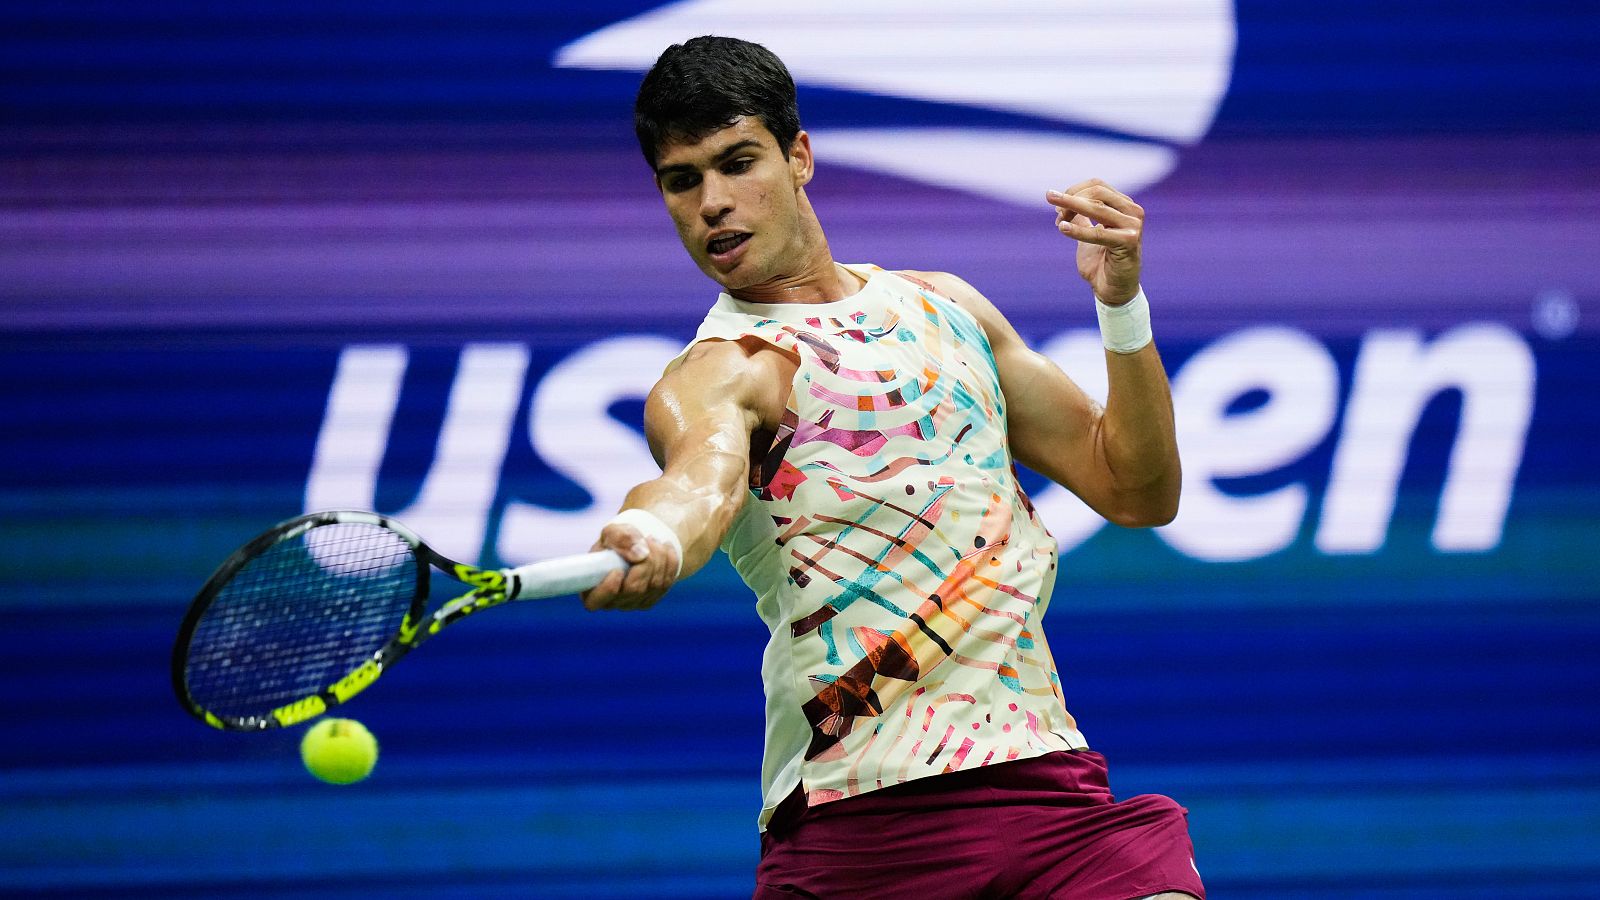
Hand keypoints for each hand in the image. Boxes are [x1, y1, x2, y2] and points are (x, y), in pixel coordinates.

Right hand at [579, 521, 679, 610]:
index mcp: (591, 588)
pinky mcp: (651, 598)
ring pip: (654, 585)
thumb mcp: (613, 531)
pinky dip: (670, 562)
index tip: (617, 570)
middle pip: (634, 589)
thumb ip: (620, 538)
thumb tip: (640, 554)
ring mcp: (633, 603)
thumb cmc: (617, 539)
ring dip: (659, 557)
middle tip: (647, 539)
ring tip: (653, 539)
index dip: (607, 589)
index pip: (594, 602)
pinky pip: (667, 583)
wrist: (636, 542)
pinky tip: (665, 548)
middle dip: (645, 562)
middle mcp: (612, 601)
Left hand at [1046, 179, 1144, 304]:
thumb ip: (1080, 218)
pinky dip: (1078, 230)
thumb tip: (1061, 203)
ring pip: (1097, 208)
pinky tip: (1062, 228)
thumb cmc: (1101, 262)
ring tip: (1056, 216)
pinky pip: (1098, 233)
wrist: (1114, 290)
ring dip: (1072, 209)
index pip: (1096, 186)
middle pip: (1097, 193)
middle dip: (1071, 199)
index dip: (1074, 191)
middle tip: (1055, 211)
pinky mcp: (1129, 242)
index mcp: (1124, 206)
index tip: (1056, 204)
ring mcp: (1133, 226)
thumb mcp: (1088, 234)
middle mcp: (1132, 212)